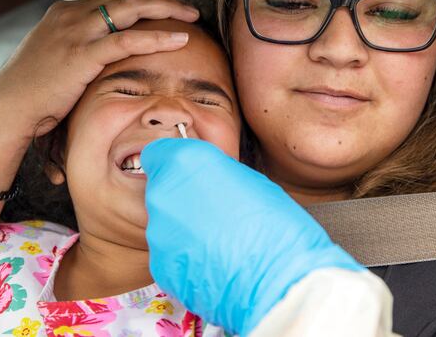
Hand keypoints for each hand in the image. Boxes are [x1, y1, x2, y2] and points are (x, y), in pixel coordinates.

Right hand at [0, 0, 198, 159]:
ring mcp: (76, 31)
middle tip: (186, 8)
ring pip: (132, 8)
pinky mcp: (82, 54)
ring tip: (191, 16)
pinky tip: (180, 40)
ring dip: (167, 9)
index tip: (166, 7)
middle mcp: (71, 14)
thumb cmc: (30, 94)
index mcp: (64, 13)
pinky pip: (128, 40)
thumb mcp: (53, 61)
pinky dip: (157, 37)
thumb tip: (98, 61)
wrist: (6, 109)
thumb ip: (77, 52)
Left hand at [141, 138, 363, 335]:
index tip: (191, 175)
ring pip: (165, 224)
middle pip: (162, 190)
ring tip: (219, 242)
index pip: (157, 153)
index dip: (174, 164)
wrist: (278, 282)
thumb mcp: (249, 178)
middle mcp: (163, 194)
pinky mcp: (161, 266)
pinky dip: (186, 257)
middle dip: (182, 198)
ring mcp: (158, 233)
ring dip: (185, 229)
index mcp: (184, 163)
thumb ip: (214, 173)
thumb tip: (205, 179)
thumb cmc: (276, 226)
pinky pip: (170, 253)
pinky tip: (214, 263)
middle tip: (215, 212)